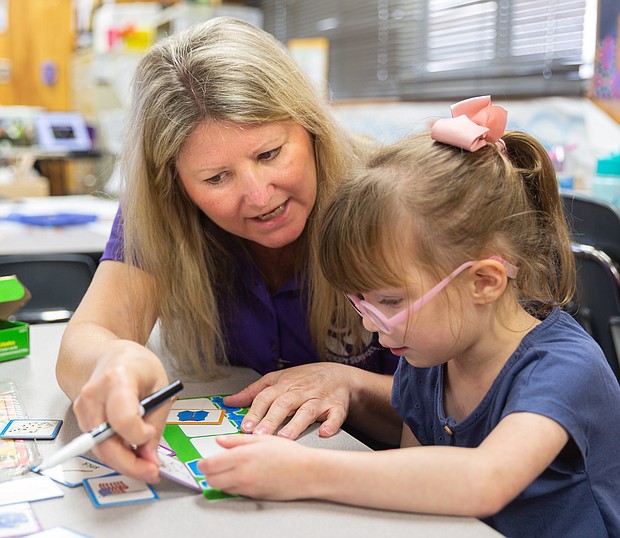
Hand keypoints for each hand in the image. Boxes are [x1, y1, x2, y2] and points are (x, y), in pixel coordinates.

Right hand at [71, 340, 169, 482]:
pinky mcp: (81, 419)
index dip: (138, 434)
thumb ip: (156, 422)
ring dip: (124, 461)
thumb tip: (150, 458)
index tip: (151, 435)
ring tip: (146, 463)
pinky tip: (132, 452)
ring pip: (100, 448)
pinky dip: (116, 453)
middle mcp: (94, 394)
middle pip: (105, 441)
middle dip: (130, 463)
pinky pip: (98, 444)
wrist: (108, 355)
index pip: (122, 418)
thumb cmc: (136, 365)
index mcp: (117, 379)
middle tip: (151, 471)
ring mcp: (83, 408)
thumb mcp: (160, 385)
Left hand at [198, 435, 311, 499]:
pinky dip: (232, 485)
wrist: (307, 473)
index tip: (203, 460)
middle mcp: (242, 474)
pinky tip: (242, 476)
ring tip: (229, 470)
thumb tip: (220, 441)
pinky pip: (234, 492)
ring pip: (221, 488)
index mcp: (242, 456)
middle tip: (212, 466)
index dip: (203, 463)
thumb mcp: (262, 438)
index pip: (210, 465)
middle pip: (211, 480)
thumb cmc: (289, 454)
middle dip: (208, 474)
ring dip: (220, 480)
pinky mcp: (253, 496)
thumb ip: (237, 440)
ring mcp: (247, 488)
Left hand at [223, 362, 353, 438]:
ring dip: (296, 424)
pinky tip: (324, 432)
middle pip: (284, 404)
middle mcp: (301, 392)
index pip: (266, 397)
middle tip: (259, 435)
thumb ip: (253, 392)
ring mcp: (319, 400)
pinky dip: (331, 424)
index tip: (245, 427)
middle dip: (271, 420)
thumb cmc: (306, 378)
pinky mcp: (337, 407)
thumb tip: (229, 401)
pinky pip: (335, 416)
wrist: (339, 375)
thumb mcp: (278, 379)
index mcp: (284, 385)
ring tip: (285, 437)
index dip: (255, 412)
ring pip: (307, 411)